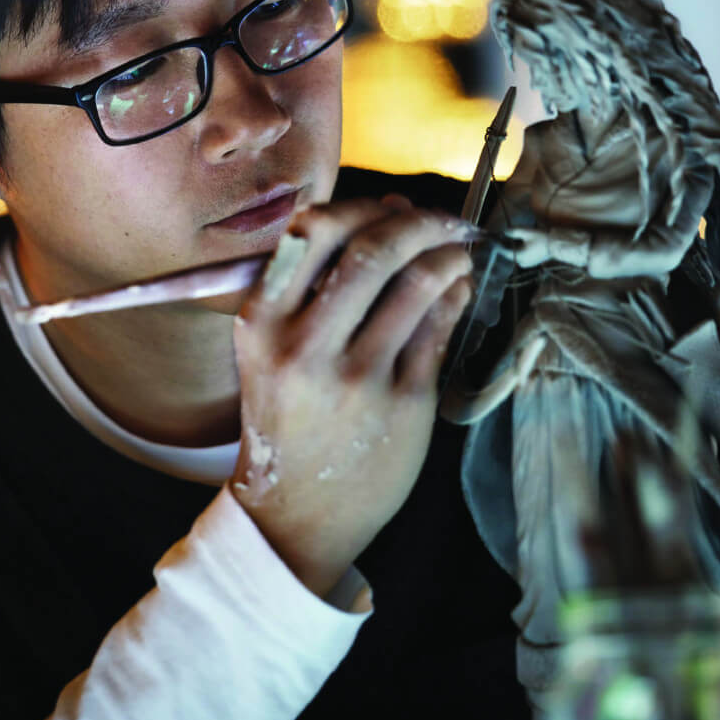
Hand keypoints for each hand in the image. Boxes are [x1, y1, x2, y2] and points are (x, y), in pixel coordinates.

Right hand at [230, 194, 474, 595]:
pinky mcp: (402, 403)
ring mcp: (355, 376)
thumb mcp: (274, 348)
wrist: (296, 513)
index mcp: (261, 321)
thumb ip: (317, 284)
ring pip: (414, 285)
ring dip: (447, 255)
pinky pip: (437, 330)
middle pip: (372, 250)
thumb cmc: (290, 418)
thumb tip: (391, 212)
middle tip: (444, 222)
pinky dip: (454, 296)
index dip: (366, 206)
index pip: (315, 231)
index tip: (395, 207)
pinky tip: (458, 289)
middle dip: (420, 223)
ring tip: (458, 252)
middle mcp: (303, 345)